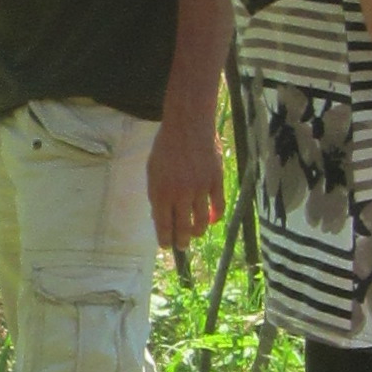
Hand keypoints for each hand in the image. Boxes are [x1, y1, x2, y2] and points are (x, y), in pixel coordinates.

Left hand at [146, 114, 225, 251]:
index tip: (166, 246)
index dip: (165, 238)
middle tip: (181, 246)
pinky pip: (218, 206)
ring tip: (195, 234)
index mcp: (161, 192)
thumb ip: (156, 194)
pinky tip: (212, 220)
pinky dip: (216, 217)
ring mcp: (200, 189)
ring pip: (201, 221)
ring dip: (197, 231)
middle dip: (181, 241)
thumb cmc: (166, 146)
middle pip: (182, 227)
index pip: (163, 224)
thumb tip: (160, 215)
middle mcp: (180, 194)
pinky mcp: (216, 182)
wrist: (188, 125)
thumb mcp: (152, 170)